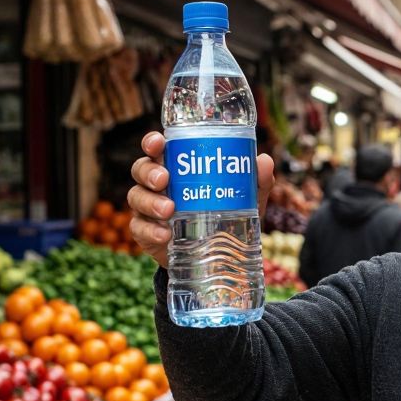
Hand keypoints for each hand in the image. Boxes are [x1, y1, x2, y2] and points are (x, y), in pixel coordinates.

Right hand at [128, 132, 275, 267]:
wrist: (218, 258)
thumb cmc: (227, 215)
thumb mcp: (246, 199)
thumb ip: (256, 181)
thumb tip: (264, 160)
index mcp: (178, 167)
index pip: (158, 149)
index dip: (153, 142)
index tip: (158, 142)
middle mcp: (158, 184)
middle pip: (141, 169)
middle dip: (149, 172)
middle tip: (164, 179)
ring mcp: (148, 209)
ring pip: (136, 197)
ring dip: (150, 201)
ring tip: (168, 210)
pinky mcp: (146, 233)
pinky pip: (139, 229)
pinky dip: (150, 231)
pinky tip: (165, 234)